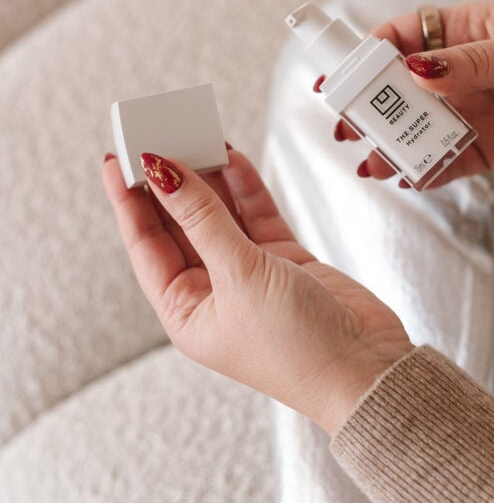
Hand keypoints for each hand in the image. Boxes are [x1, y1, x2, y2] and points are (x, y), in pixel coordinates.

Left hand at [102, 150, 411, 434]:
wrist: (366, 369)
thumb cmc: (296, 348)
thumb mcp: (239, 276)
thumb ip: (203, 218)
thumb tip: (165, 173)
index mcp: (186, 311)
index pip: (146, 244)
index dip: (129, 200)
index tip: (118, 156)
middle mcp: (213, 291)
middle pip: (179, 224)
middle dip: (169, 181)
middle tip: (159, 134)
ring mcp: (249, 274)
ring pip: (219, 214)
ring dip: (207, 176)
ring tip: (194, 133)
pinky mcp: (283, 260)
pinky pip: (255, 215)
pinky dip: (245, 186)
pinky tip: (231, 156)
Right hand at [324, 2, 493, 184]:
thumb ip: (473, 64)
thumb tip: (417, 70)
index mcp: (470, 31)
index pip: (405, 36)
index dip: (369, 54)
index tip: (342, 76)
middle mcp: (464, 72)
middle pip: (402, 88)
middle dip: (371, 106)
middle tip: (347, 126)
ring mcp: (475, 111)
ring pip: (419, 128)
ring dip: (392, 144)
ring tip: (371, 161)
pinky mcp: (490, 149)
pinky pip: (446, 161)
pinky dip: (424, 170)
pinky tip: (406, 176)